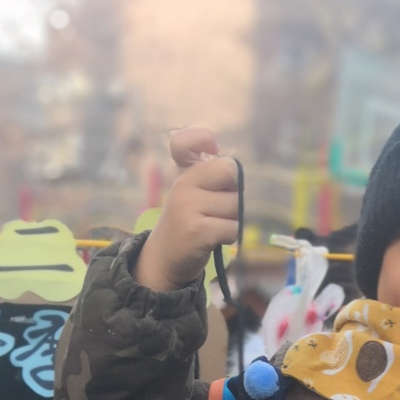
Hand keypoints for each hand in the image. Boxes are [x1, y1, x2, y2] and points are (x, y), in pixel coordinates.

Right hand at [134, 128, 238, 291]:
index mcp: (183, 174)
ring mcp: (188, 208)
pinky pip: (232, 228)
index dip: (202, 139)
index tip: (210, 146)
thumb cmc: (188, 223)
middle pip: (231, 173)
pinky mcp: (197, 231)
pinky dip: (229, 236)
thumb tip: (231, 158)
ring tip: (211, 226)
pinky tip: (212, 239)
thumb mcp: (193, 192)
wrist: (164, 260)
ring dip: (231, 219)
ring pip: (236, 206)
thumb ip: (211, 172)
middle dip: (233, 192)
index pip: (185, 141)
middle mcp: (182, 185)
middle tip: (218, 207)